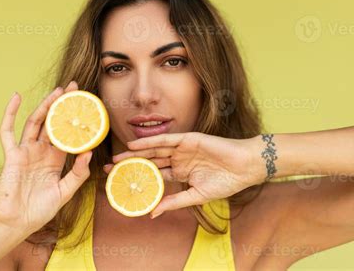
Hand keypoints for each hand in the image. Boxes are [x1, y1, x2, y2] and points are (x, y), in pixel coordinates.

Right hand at [0, 81, 91, 236]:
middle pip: (53, 122)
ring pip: (36, 122)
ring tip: (58, 89)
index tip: (88, 104)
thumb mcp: (65, 193)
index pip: (68, 134)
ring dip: (46, 104)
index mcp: (55, 159)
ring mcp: (26, 151)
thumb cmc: (39, 210)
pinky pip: (8, 131)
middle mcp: (41, 152)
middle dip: (63, 104)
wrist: (16, 223)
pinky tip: (16, 97)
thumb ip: (77, 174)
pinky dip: (10, 113)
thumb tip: (89, 152)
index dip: (76, 119)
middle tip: (74, 86)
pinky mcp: (12, 154)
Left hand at [103, 132, 262, 217]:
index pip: (153, 176)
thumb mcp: (196, 196)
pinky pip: (165, 141)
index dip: (137, 179)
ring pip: (153, 151)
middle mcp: (178, 160)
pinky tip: (134, 145)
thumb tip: (152, 214)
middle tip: (109, 170)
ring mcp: (182, 149)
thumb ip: (174, 202)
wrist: (245, 167)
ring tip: (116, 158)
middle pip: (149, 162)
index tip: (120, 184)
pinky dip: (150, 142)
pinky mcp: (188, 139)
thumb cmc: (225, 182)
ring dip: (135, 154)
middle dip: (129, 165)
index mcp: (180, 173)